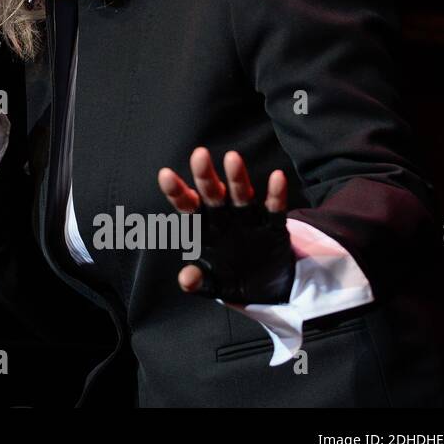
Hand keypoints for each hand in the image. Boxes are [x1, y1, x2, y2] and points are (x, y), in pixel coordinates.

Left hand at [157, 147, 294, 304]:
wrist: (265, 288)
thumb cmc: (229, 278)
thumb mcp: (213, 283)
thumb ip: (200, 281)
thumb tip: (186, 280)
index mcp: (204, 228)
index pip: (187, 207)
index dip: (177, 192)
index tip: (165, 175)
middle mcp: (224, 218)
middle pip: (212, 194)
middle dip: (205, 176)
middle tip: (199, 154)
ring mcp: (248, 219)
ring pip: (241, 195)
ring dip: (237, 178)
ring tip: (232, 158)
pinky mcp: (273, 226)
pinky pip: (274, 208)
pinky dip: (276, 194)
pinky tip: (277, 177)